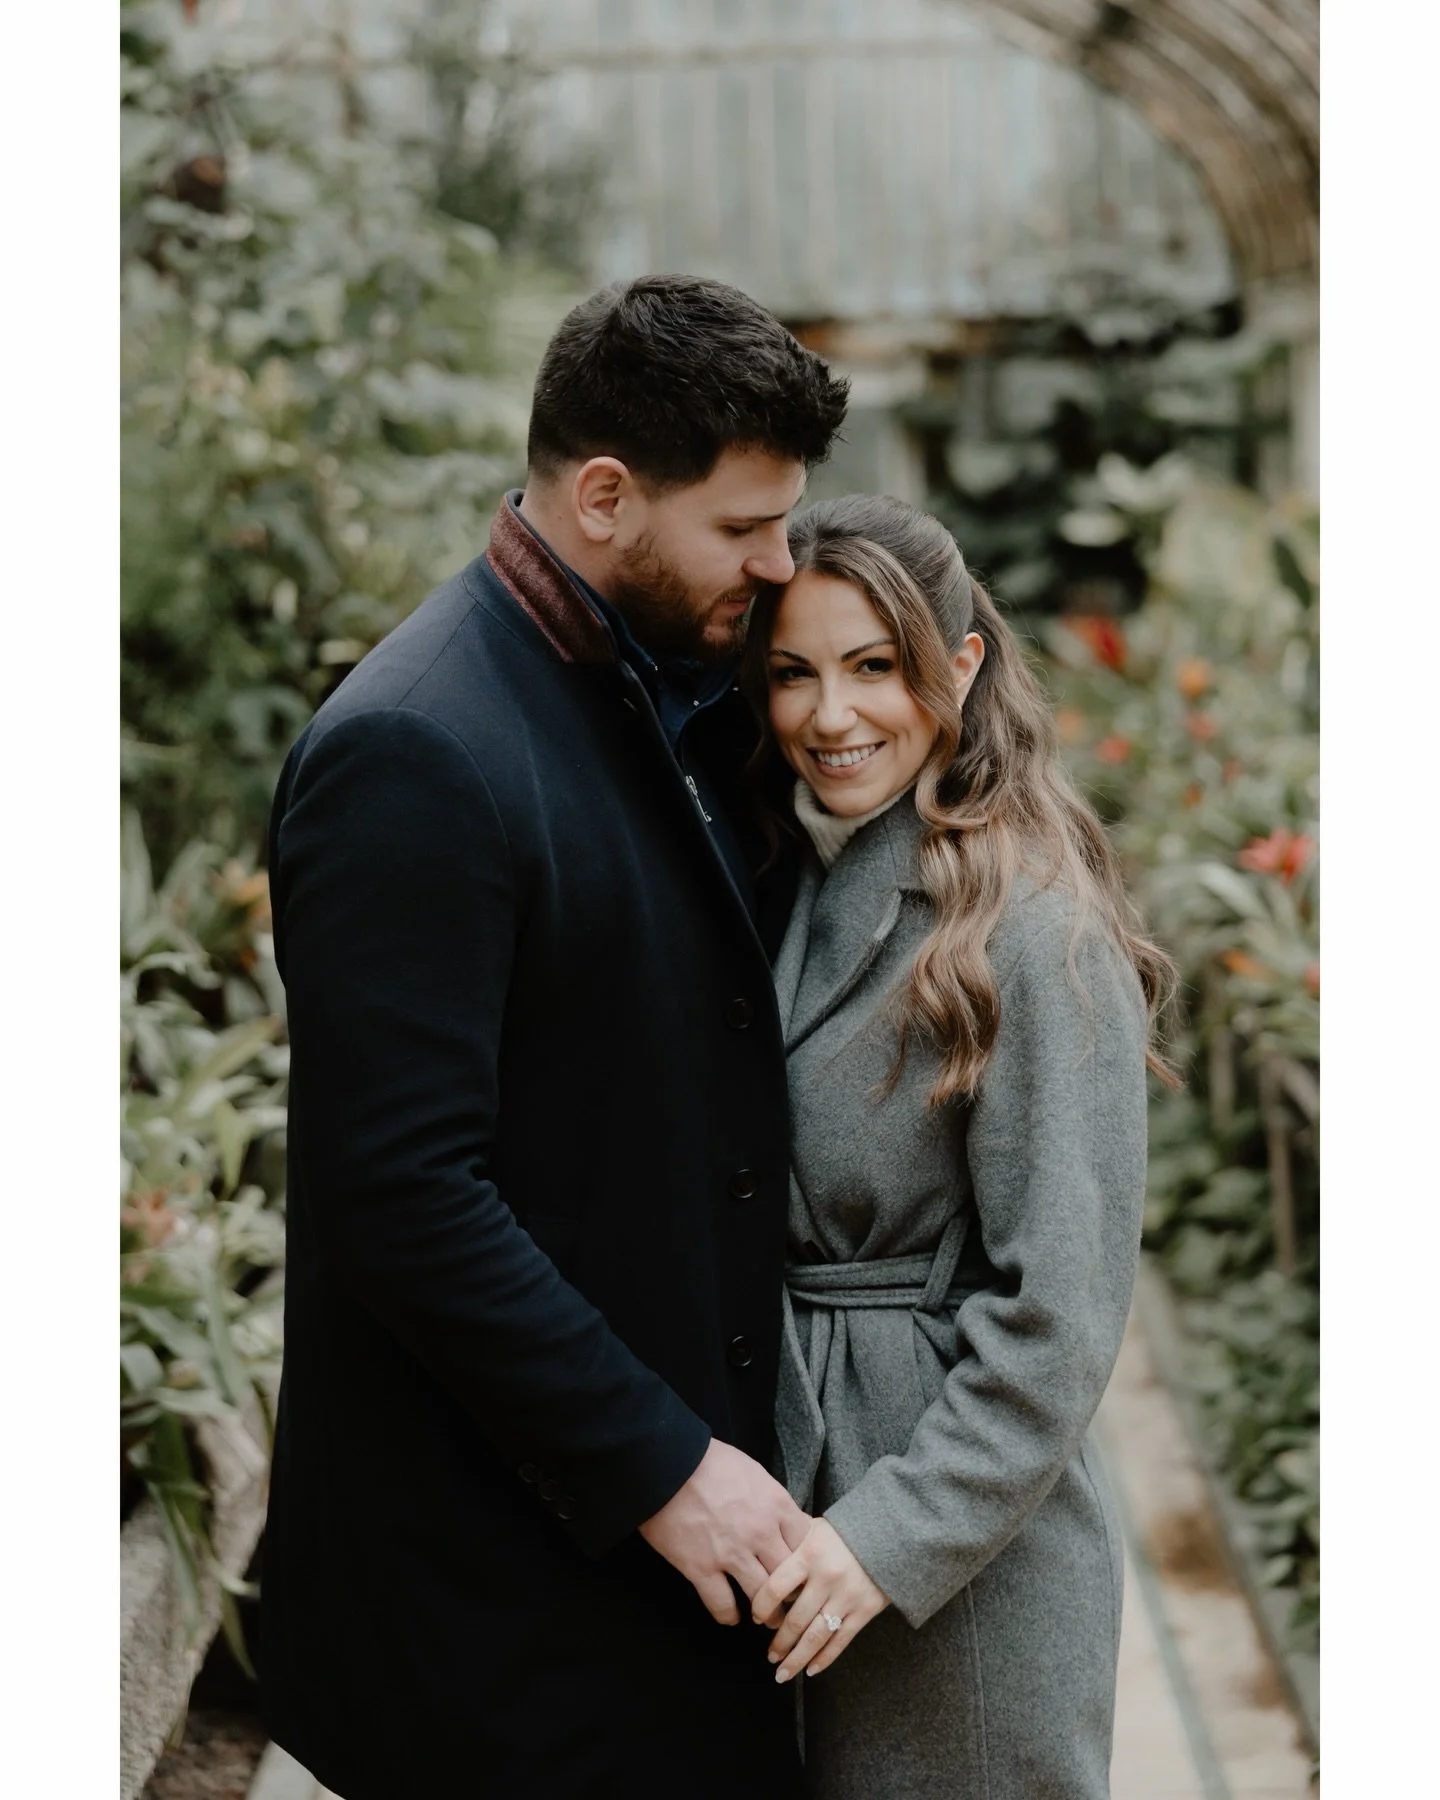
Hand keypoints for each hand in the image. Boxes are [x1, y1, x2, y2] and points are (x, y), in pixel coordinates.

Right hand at [638, 1438, 812, 1625]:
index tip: (802, 1570)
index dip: (806, 1561)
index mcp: (776, 1505)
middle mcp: (760, 1533)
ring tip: (765, 1618)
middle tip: (790, 1603)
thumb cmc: (709, 1460)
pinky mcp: (701, 1568)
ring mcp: (731, 1553)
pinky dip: (729, 1615)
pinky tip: (732, 1616)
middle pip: (790, 1577)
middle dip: (792, 1594)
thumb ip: (771, 1499)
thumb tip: (782, 1520)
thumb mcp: (753, 1471)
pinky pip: (722, 1605)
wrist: (667, 1462)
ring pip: (762, 1598)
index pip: (807, 1545)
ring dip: (766, 1613)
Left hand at [751, 1517, 889, 1681]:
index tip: (757, 1618)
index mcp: (809, 1555)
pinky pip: (840, 1641)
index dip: (762, 1607)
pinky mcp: (864, 1610)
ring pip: (816, 1636)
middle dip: (780, 1642)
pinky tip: (811, 1670)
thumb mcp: (815, 1528)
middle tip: (770, 1656)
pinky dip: (824, 1659)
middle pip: (795, 1619)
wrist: (889, 1535)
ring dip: (797, 1658)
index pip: (776, 1587)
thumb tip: (763, 1559)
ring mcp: (846, 1597)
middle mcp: (826, 1578)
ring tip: (783, 1673)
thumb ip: (791, 1544)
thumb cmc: (844, 1532)